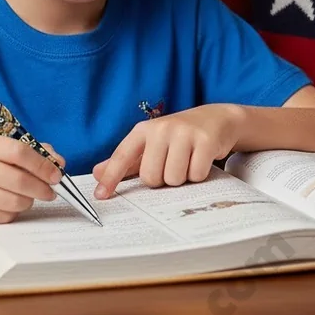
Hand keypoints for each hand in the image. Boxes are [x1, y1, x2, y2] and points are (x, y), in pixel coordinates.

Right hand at [0, 134, 65, 222]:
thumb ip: (28, 150)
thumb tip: (58, 162)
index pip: (20, 153)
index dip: (43, 165)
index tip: (57, 174)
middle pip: (19, 181)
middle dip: (42, 189)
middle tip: (50, 191)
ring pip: (13, 202)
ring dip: (28, 201)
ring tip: (28, 197)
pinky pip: (1, 217)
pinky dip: (12, 213)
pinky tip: (9, 205)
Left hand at [92, 105, 243, 199]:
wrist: (217, 119)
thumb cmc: (179, 136)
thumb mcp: (152, 143)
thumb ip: (127, 160)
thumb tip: (97, 173)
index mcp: (144, 130)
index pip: (123, 155)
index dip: (111, 177)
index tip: (101, 195)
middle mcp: (162, 128)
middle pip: (151, 177)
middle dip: (162, 179)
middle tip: (171, 165)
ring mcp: (185, 133)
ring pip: (173, 179)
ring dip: (182, 179)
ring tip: (187, 161)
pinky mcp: (206, 141)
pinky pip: (196, 175)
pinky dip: (199, 175)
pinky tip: (201, 160)